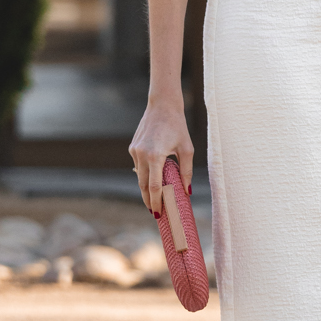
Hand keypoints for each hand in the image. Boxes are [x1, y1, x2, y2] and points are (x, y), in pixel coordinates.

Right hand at [129, 98, 193, 215]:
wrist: (162, 106)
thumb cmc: (178, 127)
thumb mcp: (187, 149)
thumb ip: (186, 172)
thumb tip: (187, 191)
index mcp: (155, 156)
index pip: (154, 186)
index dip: (156, 202)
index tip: (158, 214)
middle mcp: (142, 154)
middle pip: (143, 185)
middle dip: (149, 200)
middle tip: (155, 213)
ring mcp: (135, 151)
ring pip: (140, 176)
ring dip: (146, 188)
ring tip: (154, 200)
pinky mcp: (133, 147)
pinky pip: (139, 165)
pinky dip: (145, 174)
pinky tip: (152, 180)